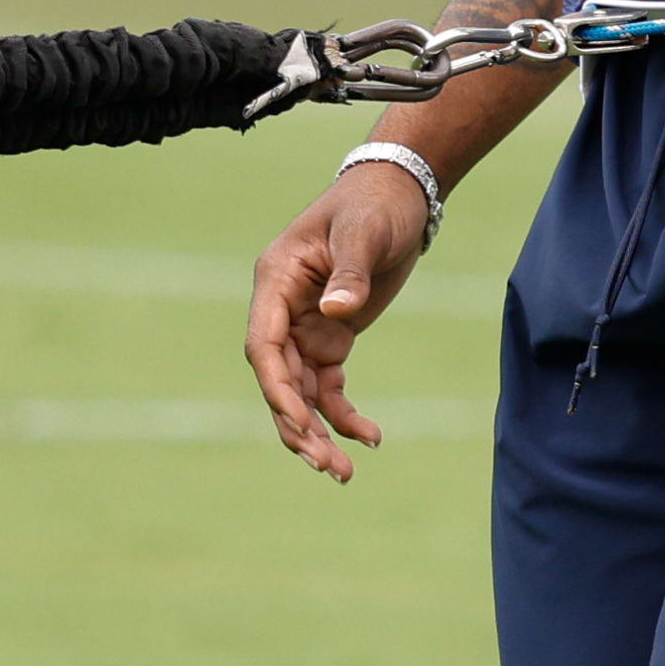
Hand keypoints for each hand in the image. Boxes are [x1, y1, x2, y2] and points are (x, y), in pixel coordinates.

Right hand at [242, 163, 433, 480]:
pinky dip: (343, 414)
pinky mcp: (330, 337)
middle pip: (279, 380)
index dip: (278, 390)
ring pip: (301, 393)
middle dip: (298, 426)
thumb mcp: (365, 233)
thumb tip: (335, 313)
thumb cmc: (376, 204)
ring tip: (344, 472)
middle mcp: (281, 309)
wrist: (401, 194)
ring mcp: (304, 327)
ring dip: (318, 432)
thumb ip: (350, 272)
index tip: (302, 424)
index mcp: (275, 280)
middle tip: (327, 466)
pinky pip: (328, 387)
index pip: (263, 347)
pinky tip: (370, 436)